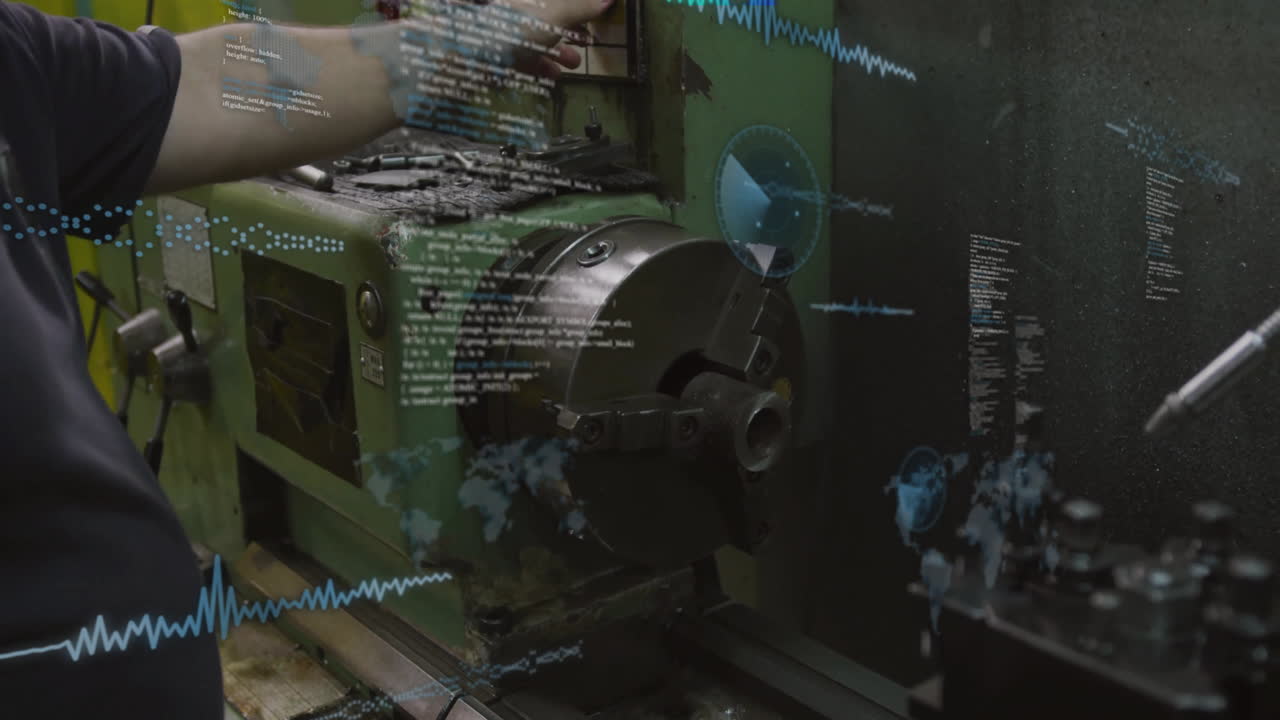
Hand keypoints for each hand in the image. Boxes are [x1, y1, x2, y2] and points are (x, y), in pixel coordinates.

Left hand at [489, 0, 616, 76]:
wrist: (471, 55)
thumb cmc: (515, 25)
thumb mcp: (556, 13)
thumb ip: (582, 7)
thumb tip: (607, 0)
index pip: (554, 1)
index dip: (574, 7)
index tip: (591, 17)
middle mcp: (511, 6)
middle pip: (545, 14)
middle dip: (568, 28)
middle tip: (586, 41)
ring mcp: (498, 27)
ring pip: (532, 35)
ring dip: (557, 50)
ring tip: (574, 63)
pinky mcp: (491, 50)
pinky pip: (518, 53)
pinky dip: (538, 62)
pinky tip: (552, 74)